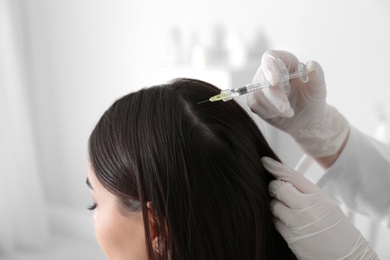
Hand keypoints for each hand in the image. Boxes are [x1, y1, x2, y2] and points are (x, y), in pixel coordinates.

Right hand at [247, 50, 348, 157]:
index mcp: (286, 62)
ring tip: (288, 112)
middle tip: (287, 109)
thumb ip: (317, 76)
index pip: (270, 57)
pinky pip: (254, 105)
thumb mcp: (318, 89)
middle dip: (274, 96)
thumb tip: (312, 64)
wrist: (305, 118)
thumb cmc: (311, 100)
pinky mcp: (255, 99)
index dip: (270, 68)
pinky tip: (278, 113)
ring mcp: (260, 85)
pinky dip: (267, 112)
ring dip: (273, 106)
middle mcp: (270, 71)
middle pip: (261, 78)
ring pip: (257, 93)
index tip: (275, 81)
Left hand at [262, 157, 378, 259]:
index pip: (293, 176)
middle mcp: (308, 208)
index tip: (265, 161)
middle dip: (274, 188)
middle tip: (278, 192)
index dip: (276, 167)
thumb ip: (307, 193)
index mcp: (319, 198)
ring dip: (276, 206)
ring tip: (289, 212)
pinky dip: (278, 221)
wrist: (347, 258)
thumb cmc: (337, 230)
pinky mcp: (290, 238)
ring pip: (274, 205)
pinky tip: (289, 224)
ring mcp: (297, 223)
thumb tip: (284, 181)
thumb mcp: (328, 206)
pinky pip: (275, 222)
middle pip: (278, 188)